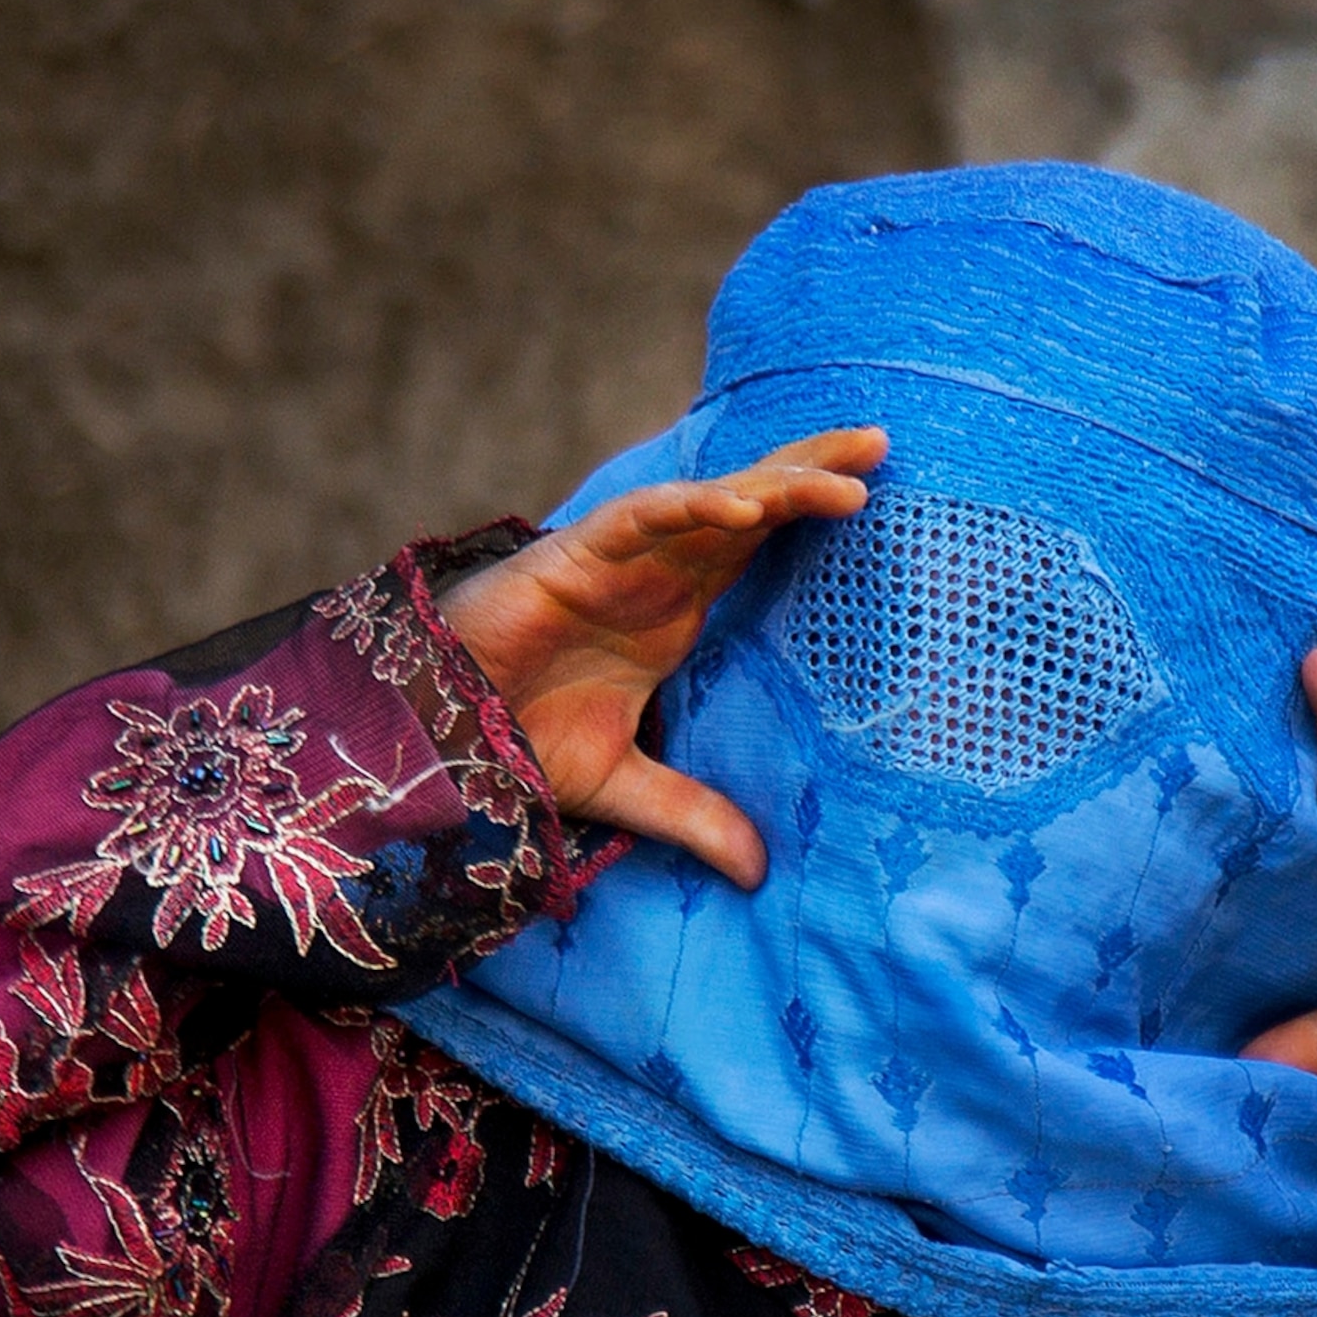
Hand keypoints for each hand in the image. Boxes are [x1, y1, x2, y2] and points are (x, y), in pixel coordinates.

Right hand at [438, 427, 886, 889]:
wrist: (434, 728)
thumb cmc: (517, 737)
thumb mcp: (621, 785)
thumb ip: (691, 815)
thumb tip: (759, 873)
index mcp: (676, 607)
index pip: (759, 544)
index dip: (809, 511)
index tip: (878, 490)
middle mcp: (656, 571)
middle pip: (749, 504)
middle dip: (811, 470)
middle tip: (882, 443)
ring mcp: (617, 557)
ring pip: (708, 502)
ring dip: (772, 486)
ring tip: (841, 479)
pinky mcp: (572, 556)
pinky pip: (640, 521)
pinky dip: (689, 508)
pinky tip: (742, 507)